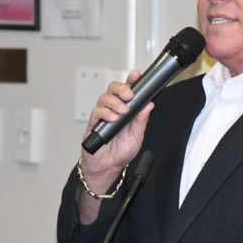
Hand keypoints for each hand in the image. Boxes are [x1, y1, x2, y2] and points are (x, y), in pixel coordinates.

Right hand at [79, 70, 153, 191]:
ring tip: (122, 112)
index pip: (127, 92)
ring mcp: (102, 116)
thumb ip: (141, 121)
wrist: (108, 167)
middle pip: (113, 90)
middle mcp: (113, 110)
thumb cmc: (121, 152)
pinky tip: (113, 118)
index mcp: (126, 111)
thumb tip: (149, 105)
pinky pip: (96, 113)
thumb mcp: (137, 136)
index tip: (137, 75)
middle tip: (129, 95)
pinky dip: (105, 113)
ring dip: (114, 102)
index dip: (131, 81)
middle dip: (121, 89)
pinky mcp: (93, 124)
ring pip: (104, 98)